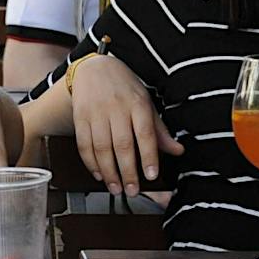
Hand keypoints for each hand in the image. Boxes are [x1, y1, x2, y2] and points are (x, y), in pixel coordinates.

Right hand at [71, 55, 181, 195]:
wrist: (94, 68)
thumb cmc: (124, 87)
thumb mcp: (146, 103)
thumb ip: (159, 130)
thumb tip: (177, 150)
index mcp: (137, 104)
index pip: (145, 133)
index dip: (148, 156)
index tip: (151, 175)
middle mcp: (116, 108)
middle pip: (122, 144)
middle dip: (128, 171)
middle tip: (132, 190)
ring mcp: (96, 113)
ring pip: (101, 148)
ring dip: (109, 172)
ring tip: (116, 188)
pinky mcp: (80, 117)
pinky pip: (84, 145)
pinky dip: (91, 163)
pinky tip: (99, 174)